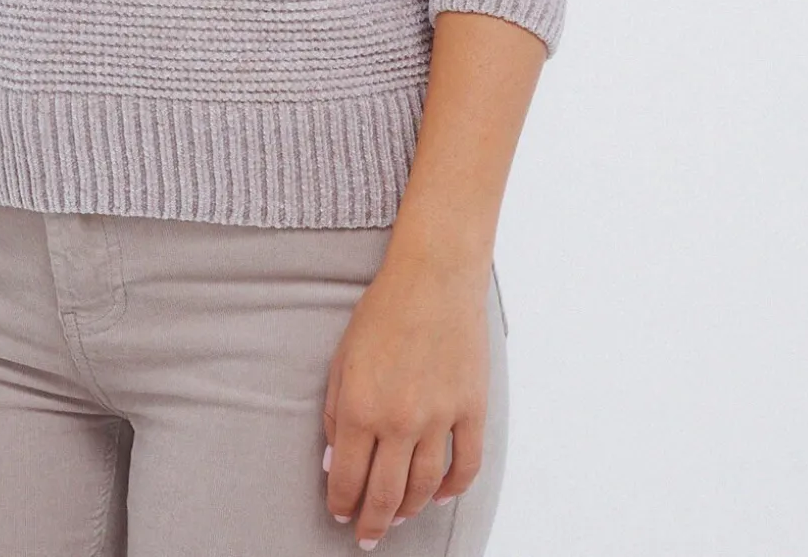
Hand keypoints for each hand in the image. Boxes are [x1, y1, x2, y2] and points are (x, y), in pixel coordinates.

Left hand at [321, 245, 491, 547]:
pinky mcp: (472, 409)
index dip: (342, 503)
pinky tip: (438, 495)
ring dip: (409, 510)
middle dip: (372, 522)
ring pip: (423, 487)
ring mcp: (440, 417)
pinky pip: (465, 465)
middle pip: (386, 494)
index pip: (348, 478)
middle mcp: (400, 420)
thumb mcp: (342, 359)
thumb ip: (336, 413)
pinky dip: (452, 489)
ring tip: (398, 519)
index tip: (340, 514)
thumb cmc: (383, 311)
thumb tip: (335, 463)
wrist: (434, 277)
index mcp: (361, 406)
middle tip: (366, 536)